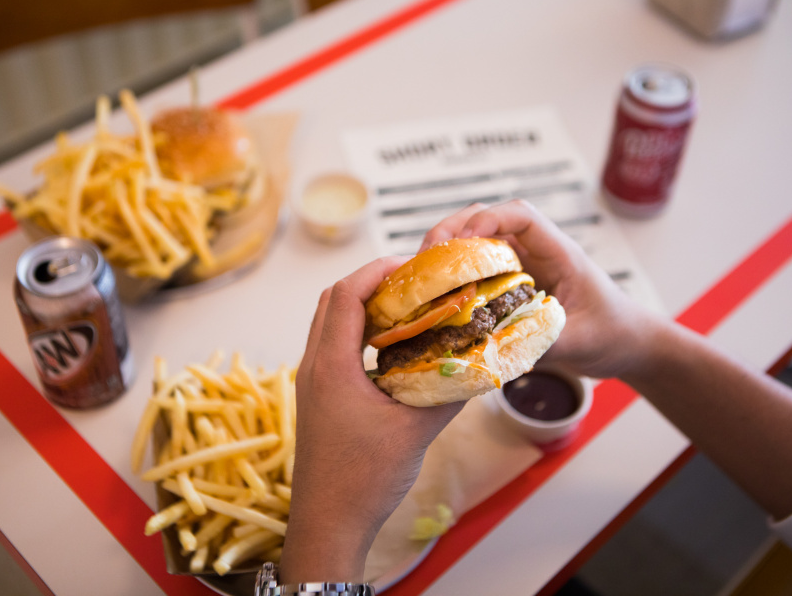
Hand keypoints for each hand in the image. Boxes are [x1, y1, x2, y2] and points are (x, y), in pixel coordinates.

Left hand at [281, 257, 464, 583]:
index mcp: (331, 366)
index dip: (377, 271)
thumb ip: (448, 394)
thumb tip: (481, 366)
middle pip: (333, 301)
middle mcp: (313, 366)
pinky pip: (332, 347)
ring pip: (329, 323)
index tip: (412, 266)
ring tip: (405, 308)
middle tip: (413, 283)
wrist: (328, 524)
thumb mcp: (416, 432)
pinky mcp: (316, 397)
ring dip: (362, 307)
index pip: (345, 295)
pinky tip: (391, 349)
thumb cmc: (365, 480)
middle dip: (371, 282)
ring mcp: (311, 382)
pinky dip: (358, 334)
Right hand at [421, 200, 656, 378]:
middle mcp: (536, 251)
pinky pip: (476, 269)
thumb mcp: (579, 341)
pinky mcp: (511, 284)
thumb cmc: (612, 333)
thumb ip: (540, 341)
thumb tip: (491, 348)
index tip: (462, 240)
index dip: (488, 219)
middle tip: (425, 257)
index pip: (521, 215)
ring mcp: (521, 266)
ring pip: (476, 242)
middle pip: (487, 219)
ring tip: (421, 275)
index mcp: (559, 252)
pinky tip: (435, 295)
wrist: (626, 344)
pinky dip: (453, 275)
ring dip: (446, 251)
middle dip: (452, 230)